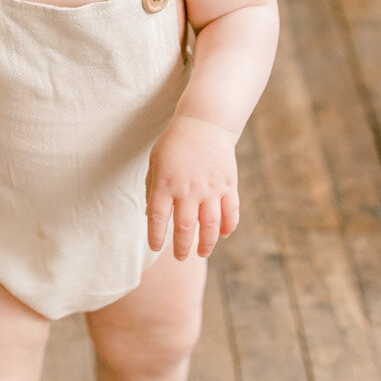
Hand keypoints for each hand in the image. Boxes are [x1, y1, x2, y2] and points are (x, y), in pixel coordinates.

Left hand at [145, 114, 239, 258]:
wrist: (204, 122)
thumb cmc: (175, 143)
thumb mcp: (155, 162)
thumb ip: (152, 189)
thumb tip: (151, 216)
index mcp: (165, 183)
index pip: (158, 218)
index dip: (156, 236)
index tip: (156, 247)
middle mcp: (188, 189)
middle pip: (184, 228)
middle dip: (181, 248)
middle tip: (180, 257)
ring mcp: (210, 188)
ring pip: (210, 226)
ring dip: (206, 244)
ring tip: (202, 253)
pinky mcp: (228, 185)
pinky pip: (230, 212)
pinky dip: (228, 227)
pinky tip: (222, 235)